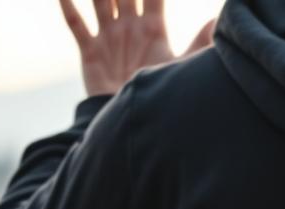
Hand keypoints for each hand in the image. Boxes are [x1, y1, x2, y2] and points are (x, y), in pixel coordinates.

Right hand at [59, 0, 216, 96]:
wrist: (138, 120)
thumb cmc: (163, 94)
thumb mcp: (180, 65)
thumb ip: (198, 43)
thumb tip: (216, 20)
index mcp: (152, 28)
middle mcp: (129, 27)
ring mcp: (109, 37)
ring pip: (99, 0)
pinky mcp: (91, 51)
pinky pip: (76, 24)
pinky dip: (69, 7)